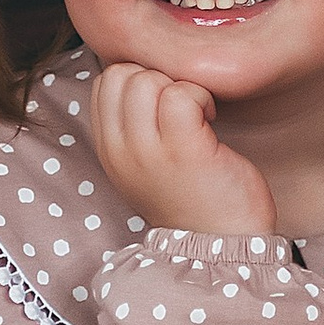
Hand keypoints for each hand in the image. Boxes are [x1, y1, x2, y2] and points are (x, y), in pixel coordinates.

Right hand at [90, 62, 277, 237]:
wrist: (219, 250)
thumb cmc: (192, 200)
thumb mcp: (142, 168)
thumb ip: (131, 127)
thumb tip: (140, 77)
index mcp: (109, 151)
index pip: (104, 81)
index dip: (137, 79)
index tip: (162, 106)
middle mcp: (121, 151)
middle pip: (122, 74)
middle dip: (158, 79)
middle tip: (182, 110)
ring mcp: (149, 151)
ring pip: (147, 80)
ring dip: (181, 87)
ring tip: (197, 116)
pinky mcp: (184, 150)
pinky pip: (181, 94)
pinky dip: (201, 97)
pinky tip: (211, 121)